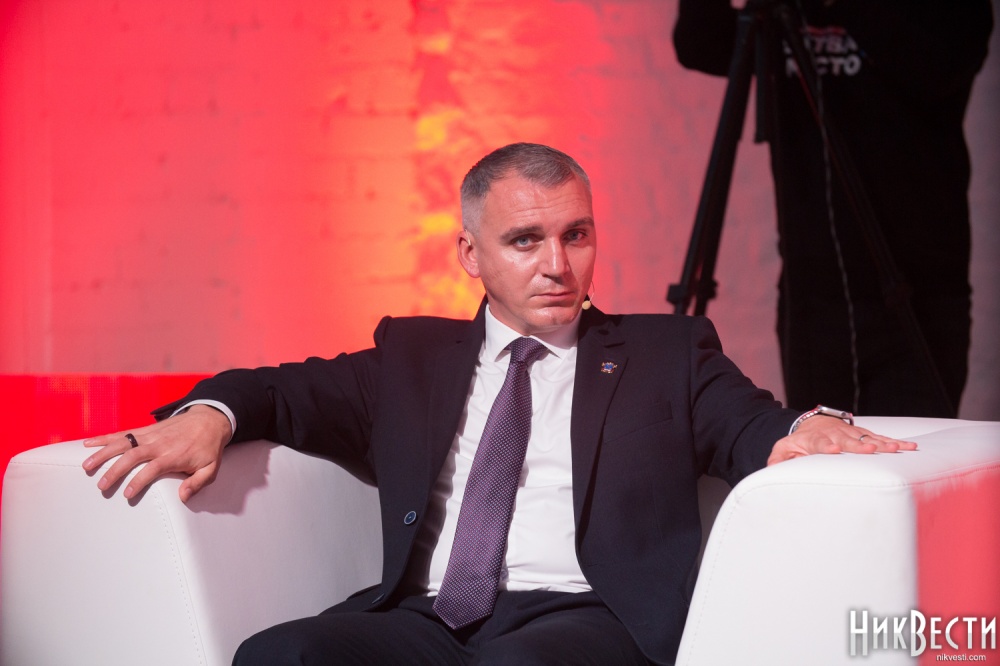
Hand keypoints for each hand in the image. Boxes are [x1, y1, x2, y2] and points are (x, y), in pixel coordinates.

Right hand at [82, 404, 232, 502]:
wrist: (209, 419)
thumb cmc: (208, 448)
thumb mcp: (211, 467)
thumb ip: (198, 483)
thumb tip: (183, 497)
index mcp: (174, 455)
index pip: (153, 469)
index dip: (139, 481)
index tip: (127, 494)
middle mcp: (159, 444)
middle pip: (133, 456)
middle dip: (115, 470)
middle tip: (101, 486)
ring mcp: (150, 435)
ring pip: (123, 443)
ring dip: (103, 453)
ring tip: (86, 466)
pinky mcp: (145, 430)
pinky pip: (122, 433)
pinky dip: (105, 438)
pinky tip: (88, 444)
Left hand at [767, 413, 917, 465]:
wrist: (812, 423)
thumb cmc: (798, 441)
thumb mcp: (783, 448)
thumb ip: (778, 459)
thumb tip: (771, 469)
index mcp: (815, 440)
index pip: (820, 443)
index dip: (827, 447)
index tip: (834, 451)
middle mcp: (835, 435)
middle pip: (848, 440)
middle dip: (859, 445)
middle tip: (871, 449)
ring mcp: (851, 433)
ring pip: (868, 437)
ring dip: (884, 443)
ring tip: (900, 449)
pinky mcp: (863, 434)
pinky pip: (880, 437)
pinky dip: (894, 441)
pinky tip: (910, 447)